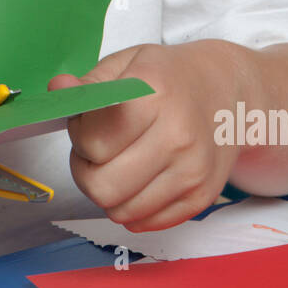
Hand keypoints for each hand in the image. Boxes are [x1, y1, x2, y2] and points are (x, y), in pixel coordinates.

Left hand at [49, 40, 245, 230]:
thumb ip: (88, 83)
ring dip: (108, 191)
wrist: (230, 93)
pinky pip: (144, 223)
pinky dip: (131, 206)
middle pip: (102, 187)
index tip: (90, 122)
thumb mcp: (127, 64)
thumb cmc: (171, 77)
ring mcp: (192, 172)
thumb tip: (57, 90)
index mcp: (153, 95)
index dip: (79, 135)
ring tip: (121, 161)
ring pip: (120, 212)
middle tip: (99, 150)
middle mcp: (177, 137)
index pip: (92, 143)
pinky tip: (140, 177)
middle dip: (87, 171)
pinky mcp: (201, 198)